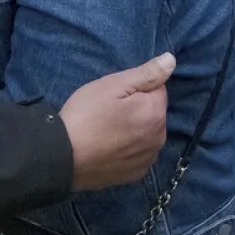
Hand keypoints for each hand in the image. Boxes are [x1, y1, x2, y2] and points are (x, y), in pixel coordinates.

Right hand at [59, 53, 174, 190]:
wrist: (63, 157)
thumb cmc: (86, 115)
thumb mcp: (111, 86)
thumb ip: (145, 74)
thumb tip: (171, 60)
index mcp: (155, 113)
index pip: (157, 89)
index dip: (135, 88)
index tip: (114, 95)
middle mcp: (159, 138)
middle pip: (153, 113)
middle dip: (137, 108)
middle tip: (107, 111)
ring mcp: (148, 159)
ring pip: (146, 134)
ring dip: (134, 129)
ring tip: (106, 130)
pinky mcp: (136, 174)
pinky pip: (138, 153)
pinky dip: (128, 148)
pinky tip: (109, 147)